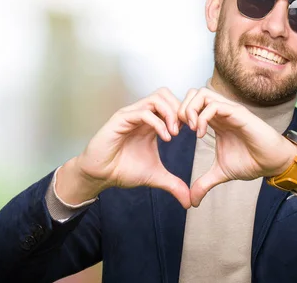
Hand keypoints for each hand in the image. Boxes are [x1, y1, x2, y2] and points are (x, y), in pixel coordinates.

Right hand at [56, 88, 190, 208]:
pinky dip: (158, 122)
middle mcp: (142, 114)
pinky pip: (143, 112)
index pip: (173, 104)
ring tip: (175, 133)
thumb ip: (174, 185)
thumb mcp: (156, 176)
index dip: (187, 114)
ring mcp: (131, 115)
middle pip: (166, 94)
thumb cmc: (123, 170)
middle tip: (188, 129)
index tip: (196, 131)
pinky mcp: (120, 119)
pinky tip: (165, 137)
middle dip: (181, 109)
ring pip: (157, 98)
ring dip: (171, 113)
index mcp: (151, 122)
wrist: (100, 176)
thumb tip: (190, 202)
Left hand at [178, 88, 296, 206]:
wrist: (272, 163)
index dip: (179, 117)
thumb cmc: (251, 162)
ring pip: (202, 93)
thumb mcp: (220, 173)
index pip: (191, 104)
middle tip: (179, 130)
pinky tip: (200, 134)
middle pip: (193, 93)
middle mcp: (221, 111)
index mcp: (216, 121)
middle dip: (180, 109)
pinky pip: (215, 105)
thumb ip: (204, 183)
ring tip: (190, 130)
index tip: (174, 135)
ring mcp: (230, 110)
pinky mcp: (238, 113)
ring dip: (190, 110)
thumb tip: (192, 201)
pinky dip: (202, 117)